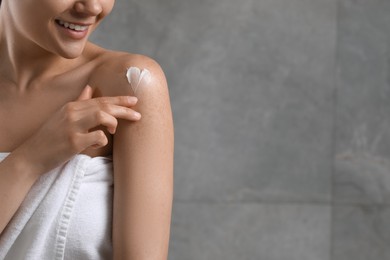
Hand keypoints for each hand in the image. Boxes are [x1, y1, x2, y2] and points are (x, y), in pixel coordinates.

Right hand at [14, 85, 140, 174]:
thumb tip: (89, 88)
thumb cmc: (50, 137)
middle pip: (105, 105)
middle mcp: (72, 113)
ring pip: (102, 115)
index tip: (134, 100)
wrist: (31, 156)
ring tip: (112, 130)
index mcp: (72, 106)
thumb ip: (78, 102)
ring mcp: (72, 127)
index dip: (119, 99)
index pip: (100, 99)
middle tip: (138, 115)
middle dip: (124, 109)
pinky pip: (98, 137)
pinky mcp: (73, 142)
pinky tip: (94, 145)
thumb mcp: (62, 115)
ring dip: (112, 122)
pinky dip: (101, 141)